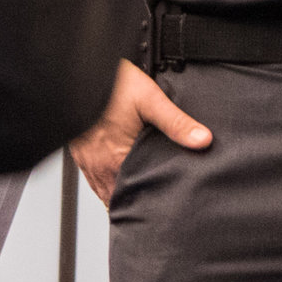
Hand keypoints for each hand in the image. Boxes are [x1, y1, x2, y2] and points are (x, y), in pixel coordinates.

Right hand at [70, 59, 209, 205]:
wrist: (81, 71)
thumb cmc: (112, 83)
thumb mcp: (150, 98)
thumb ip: (176, 123)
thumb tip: (202, 141)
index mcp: (116, 158)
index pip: (131, 197)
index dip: (145, 206)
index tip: (159, 210)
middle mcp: (98, 164)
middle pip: (116, 197)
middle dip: (133, 203)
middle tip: (152, 206)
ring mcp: (86, 159)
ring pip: (102, 189)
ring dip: (118, 193)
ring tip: (138, 195)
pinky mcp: (79, 150)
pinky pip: (92, 176)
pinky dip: (105, 180)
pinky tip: (117, 175)